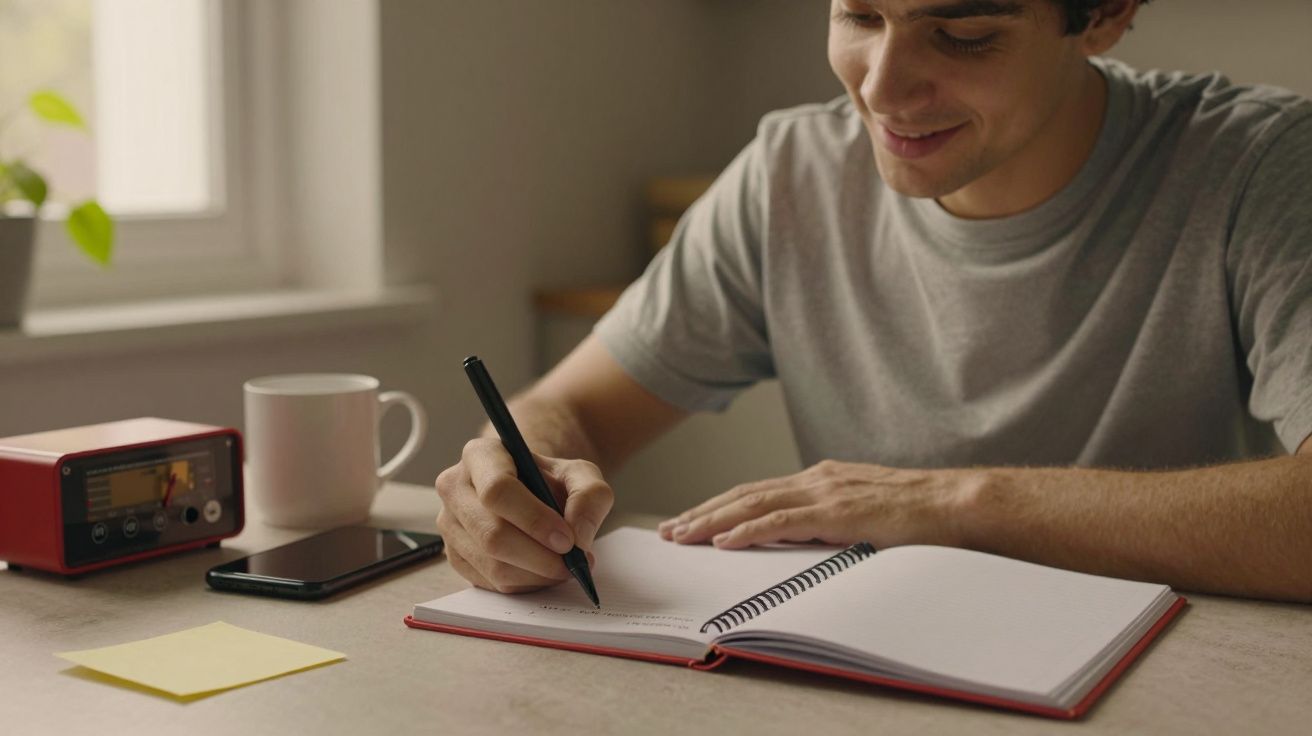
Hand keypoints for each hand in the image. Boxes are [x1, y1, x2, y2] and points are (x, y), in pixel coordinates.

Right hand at [436, 438, 613, 592]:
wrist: (533, 493)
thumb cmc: (552, 481)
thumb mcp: (581, 475)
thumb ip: (590, 496)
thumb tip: (578, 536)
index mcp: (481, 455)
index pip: (497, 490)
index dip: (534, 519)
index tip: (567, 539)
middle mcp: (455, 488)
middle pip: (492, 534)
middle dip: (540, 556)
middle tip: (574, 562)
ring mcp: (449, 525)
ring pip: (492, 564)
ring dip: (536, 574)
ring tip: (565, 567)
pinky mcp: (455, 556)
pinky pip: (491, 582)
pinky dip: (525, 584)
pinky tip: (544, 571)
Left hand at [657, 460, 977, 549]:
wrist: (958, 503)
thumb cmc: (921, 515)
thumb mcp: (866, 513)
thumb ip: (834, 520)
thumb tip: (805, 539)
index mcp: (823, 479)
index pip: (758, 492)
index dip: (721, 507)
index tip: (692, 522)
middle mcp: (817, 479)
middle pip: (745, 494)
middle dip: (703, 512)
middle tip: (669, 530)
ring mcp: (826, 493)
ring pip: (753, 504)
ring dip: (712, 521)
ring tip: (682, 536)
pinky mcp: (838, 512)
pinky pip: (781, 522)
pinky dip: (747, 531)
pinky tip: (723, 542)